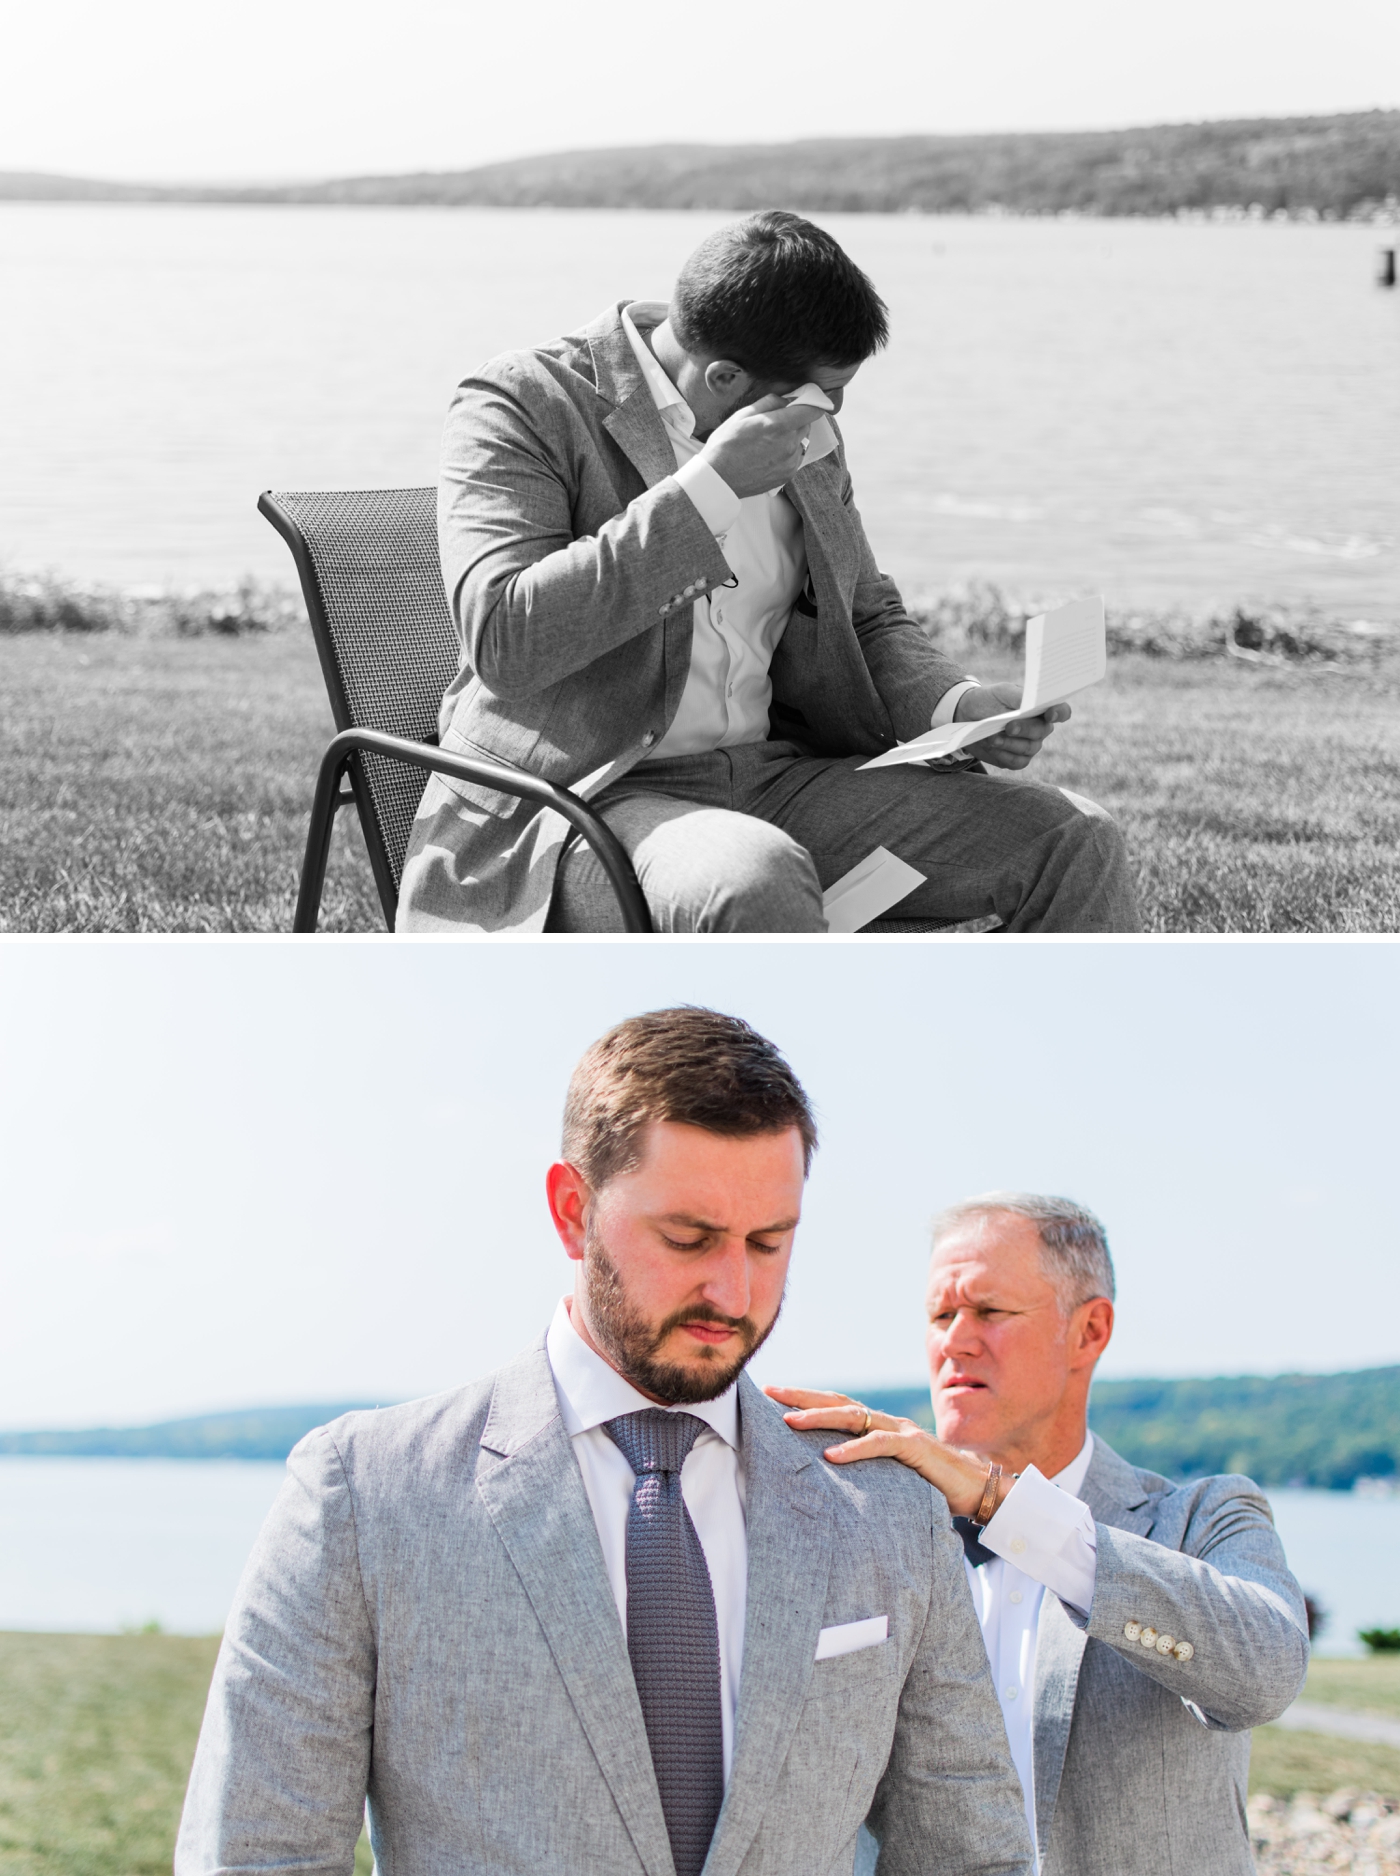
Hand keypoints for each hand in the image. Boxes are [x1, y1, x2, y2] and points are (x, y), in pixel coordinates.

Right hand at [698, 396, 815, 499]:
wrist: (719, 479)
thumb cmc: (725, 445)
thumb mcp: (743, 414)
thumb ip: (769, 403)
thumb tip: (785, 399)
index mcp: (778, 425)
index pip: (812, 410)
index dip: (812, 402)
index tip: (806, 401)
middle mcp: (789, 444)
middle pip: (806, 425)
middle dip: (795, 420)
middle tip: (776, 423)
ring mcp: (790, 462)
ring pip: (801, 442)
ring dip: (791, 438)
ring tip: (768, 442)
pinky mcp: (787, 475)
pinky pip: (795, 458)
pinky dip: (787, 454)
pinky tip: (768, 455)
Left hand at [764, 1386, 990, 1518]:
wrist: (977, 1489)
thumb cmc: (930, 1484)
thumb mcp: (888, 1476)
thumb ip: (864, 1471)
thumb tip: (826, 1481)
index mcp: (877, 1427)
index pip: (836, 1405)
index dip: (806, 1398)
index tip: (773, 1396)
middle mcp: (886, 1423)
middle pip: (838, 1401)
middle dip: (802, 1396)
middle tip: (770, 1393)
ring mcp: (901, 1432)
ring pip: (854, 1417)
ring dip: (819, 1417)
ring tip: (790, 1422)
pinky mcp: (916, 1448)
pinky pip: (880, 1444)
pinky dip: (854, 1449)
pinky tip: (831, 1457)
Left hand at [954, 682, 1069, 770]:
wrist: (966, 716)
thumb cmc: (988, 700)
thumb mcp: (1002, 692)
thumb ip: (1019, 696)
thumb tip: (1032, 702)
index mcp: (1041, 708)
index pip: (1061, 711)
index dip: (1060, 713)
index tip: (1050, 714)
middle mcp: (1040, 728)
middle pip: (1042, 731)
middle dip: (1025, 729)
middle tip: (1008, 727)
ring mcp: (1030, 745)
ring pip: (1029, 748)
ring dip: (1009, 743)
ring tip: (992, 737)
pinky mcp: (1017, 759)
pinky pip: (1017, 762)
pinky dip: (1003, 754)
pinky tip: (991, 746)